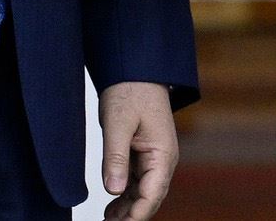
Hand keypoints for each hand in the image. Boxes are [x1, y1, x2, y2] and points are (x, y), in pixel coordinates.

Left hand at [100, 81, 177, 220]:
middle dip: (132, 216)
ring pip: (143, 192)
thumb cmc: (131, 91)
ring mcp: (155, 158)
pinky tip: (112, 206)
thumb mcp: (118, 124)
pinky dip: (126, 195)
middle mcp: (163, 159)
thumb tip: (113, 191)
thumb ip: (115, 158)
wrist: (136, 69)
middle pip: (150, 198)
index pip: (152, 195)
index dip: (136, 215)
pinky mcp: (144, 154)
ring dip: (127, 208)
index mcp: (163, 154)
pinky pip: (137, 181)